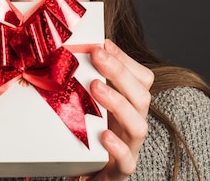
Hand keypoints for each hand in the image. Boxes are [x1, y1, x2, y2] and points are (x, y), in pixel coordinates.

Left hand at [76, 39, 153, 180]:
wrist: (81, 176)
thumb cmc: (84, 139)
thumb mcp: (85, 107)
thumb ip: (83, 83)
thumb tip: (68, 52)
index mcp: (128, 106)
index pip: (141, 78)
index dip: (126, 59)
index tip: (104, 43)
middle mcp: (132, 125)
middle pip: (142, 96)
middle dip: (120, 73)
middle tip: (97, 55)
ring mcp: (129, 149)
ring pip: (138, 126)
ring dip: (118, 103)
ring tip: (96, 86)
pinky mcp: (118, 172)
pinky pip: (127, 161)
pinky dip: (118, 147)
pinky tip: (104, 135)